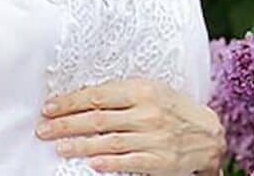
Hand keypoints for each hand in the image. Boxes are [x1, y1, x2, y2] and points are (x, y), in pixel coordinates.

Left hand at [35, 78, 225, 174]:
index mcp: (141, 90)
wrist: (209, 133)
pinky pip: (130, 162)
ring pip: (108, 141)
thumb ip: (117, 93)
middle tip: (43, 129)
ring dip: (80, 145)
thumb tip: (78, 98)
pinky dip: (110, 163)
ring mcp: (155, 138)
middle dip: (66, 125)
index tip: (48, 108)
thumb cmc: (170, 107)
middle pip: (97, 119)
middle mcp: (147, 113)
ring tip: (59, 147)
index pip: (96, 96)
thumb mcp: (148, 90)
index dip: (69, 102)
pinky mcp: (161, 160)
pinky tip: (91, 163)